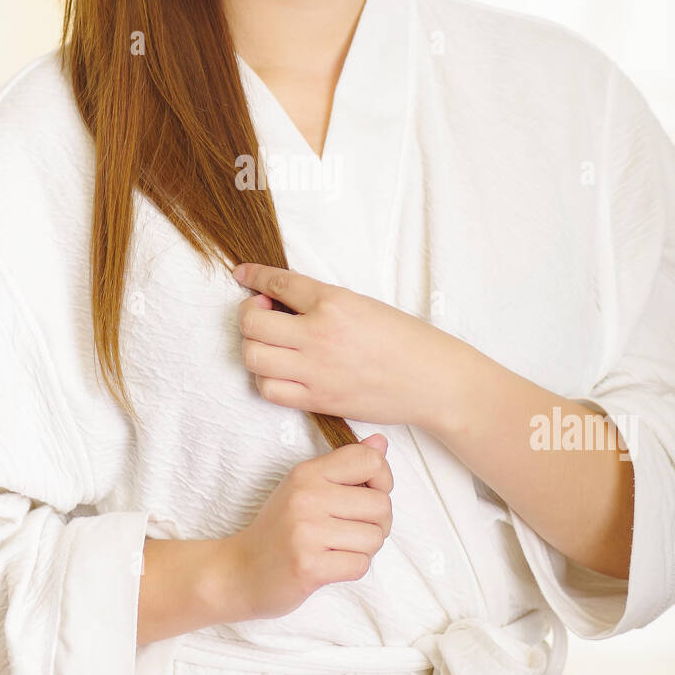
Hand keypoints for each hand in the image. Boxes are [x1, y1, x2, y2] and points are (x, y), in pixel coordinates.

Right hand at [227, 434, 392, 619]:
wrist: (240, 571)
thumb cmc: (279, 528)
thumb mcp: (305, 487)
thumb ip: (344, 464)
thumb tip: (381, 442)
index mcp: (307, 472)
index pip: (370, 460)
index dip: (383, 479)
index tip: (369, 494)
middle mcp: (307, 497)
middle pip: (381, 505)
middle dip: (377, 523)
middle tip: (353, 530)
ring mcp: (306, 532)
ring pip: (374, 538)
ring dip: (364, 549)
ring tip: (338, 547)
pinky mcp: (309, 566)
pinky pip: (361, 565)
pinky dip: (352, 568)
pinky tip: (330, 564)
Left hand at [232, 262, 442, 426]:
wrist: (431, 380)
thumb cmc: (404, 340)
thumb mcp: (363, 304)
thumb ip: (321, 302)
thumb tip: (280, 299)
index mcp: (335, 302)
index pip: (279, 283)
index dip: (254, 276)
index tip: (242, 274)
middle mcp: (320, 334)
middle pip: (252, 322)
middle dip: (249, 314)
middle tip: (264, 313)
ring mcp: (316, 370)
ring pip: (253, 357)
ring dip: (255, 347)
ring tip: (272, 344)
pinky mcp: (318, 400)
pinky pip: (270, 390)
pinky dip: (267, 378)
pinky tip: (281, 370)